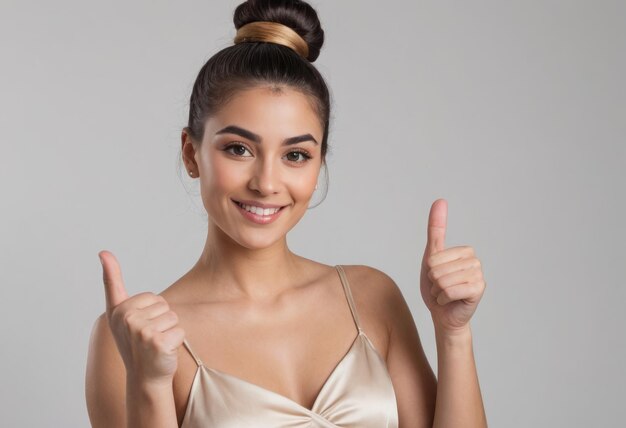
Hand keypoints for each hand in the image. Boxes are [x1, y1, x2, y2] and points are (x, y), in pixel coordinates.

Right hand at [99, 250, 184, 383]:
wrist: (143, 376)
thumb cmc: (133, 342)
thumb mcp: (118, 311)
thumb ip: (112, 281)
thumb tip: (103, 252)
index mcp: (119, 310)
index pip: (153, 298)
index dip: (152, 313)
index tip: (138, 329)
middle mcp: (128, 320)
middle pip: (165, 306)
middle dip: (162, 322)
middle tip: (149, 339)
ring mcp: (143, 332)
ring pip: (174, 318)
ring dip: (169, 332)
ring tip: (155, 345)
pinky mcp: (159, 343)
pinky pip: (180, 331)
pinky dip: (177, 342)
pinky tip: (163, 352)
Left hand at [419, 199, 486, 333]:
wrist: (444, 315)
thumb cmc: (436, 287)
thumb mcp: (431, 256)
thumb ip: (436, 229)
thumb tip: (440, 200)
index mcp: (465, 251)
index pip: (434, 257)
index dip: (430, 270)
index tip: (437, 276)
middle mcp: (475, 260)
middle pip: (437, 269)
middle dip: (434, 282)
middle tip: (441, 288)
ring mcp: (479, 275)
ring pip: (442, 280)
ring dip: (438, 291)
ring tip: (446, 294)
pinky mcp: (479, 290)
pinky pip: (450, 291)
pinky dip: (444, 299)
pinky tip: (451, 301)